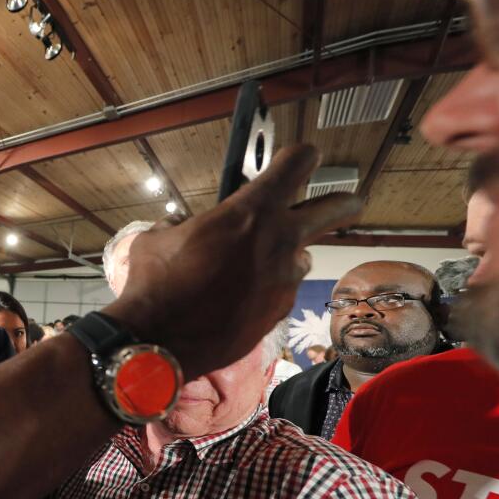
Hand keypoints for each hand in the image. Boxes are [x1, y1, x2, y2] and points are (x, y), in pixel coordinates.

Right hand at [106, 144, 359, 379]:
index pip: (299, 163)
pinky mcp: (280, 311)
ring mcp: (285, 279)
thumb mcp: (157, 238)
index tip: (297, 160)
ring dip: (289, 255)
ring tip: (258, 265)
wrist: (159, 341)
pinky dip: (267, 290)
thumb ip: (181, 225)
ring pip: (305, 256)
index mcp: (252, 211)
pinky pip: (283, 291)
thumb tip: (181, 226)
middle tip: (341, 204)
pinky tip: (240, 298)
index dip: (301, 156)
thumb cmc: (155, 283)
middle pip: (340, 208)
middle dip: (344, 202)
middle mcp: (281, 240)